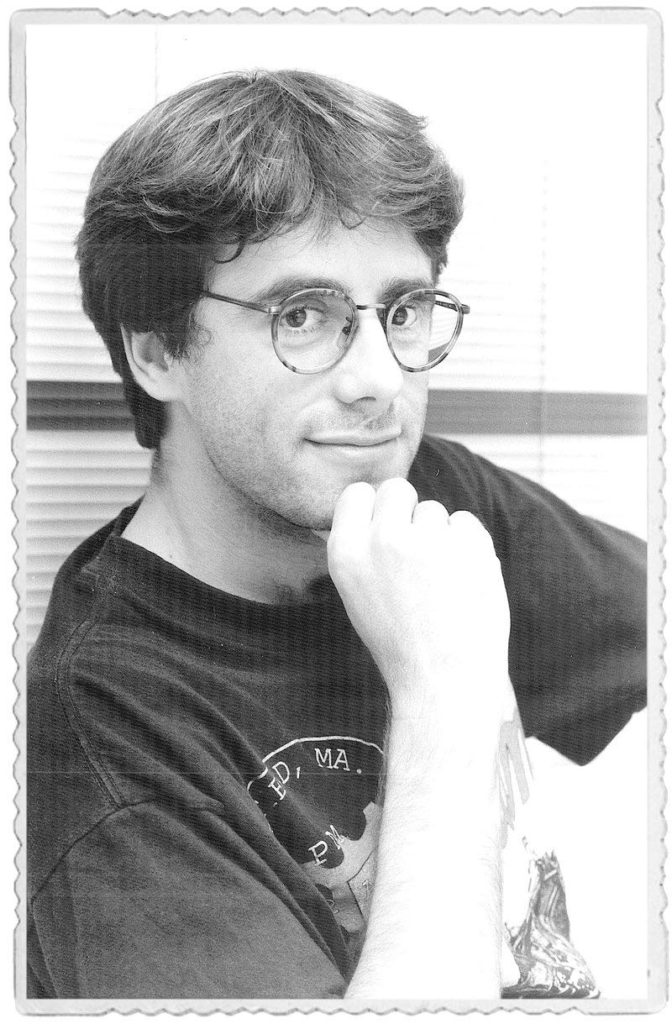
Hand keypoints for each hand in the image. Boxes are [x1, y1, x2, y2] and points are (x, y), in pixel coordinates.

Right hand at [328, 478, 512, 721]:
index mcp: (346, 554)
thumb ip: (365, 549)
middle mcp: (382, 540)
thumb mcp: (359, 595)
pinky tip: (463, 581)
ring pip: (435, 510)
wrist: (445, 681)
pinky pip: (467, 523)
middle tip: (418, 552)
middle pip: (397, 489)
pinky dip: (469, 546)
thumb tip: (383, 505)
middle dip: (409, 511)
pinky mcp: (467, 544)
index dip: (375, 509)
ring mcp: (427, 540)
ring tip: (441, 583)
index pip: (357, 494)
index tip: (386, 530)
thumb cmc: (402, 644)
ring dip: (441, 536)